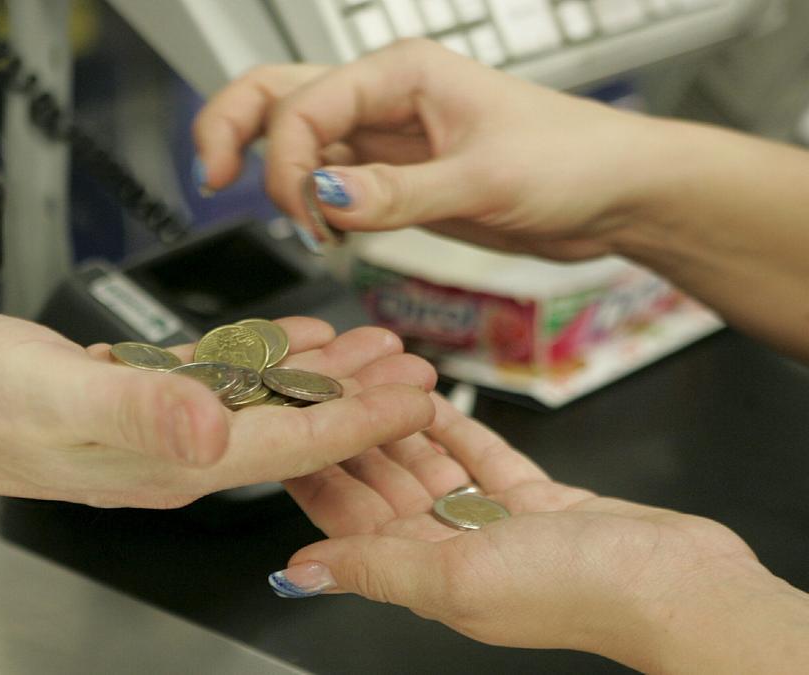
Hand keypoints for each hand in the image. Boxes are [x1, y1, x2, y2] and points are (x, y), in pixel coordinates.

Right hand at [0, 314, 435, 508]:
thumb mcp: (63, 398)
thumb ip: (143, 410)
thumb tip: (212, 426)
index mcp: (169, 460)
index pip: (289, 443)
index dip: (359, 420)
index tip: (416, 399)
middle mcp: (169, 452)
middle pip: (290, 425)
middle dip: (357, 399)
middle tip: (415, 369)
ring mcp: (151, 428)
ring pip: (259, 400)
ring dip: (317, 373)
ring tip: (369, 346)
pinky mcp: (129, 398)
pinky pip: (213, 381)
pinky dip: (257, 358)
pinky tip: (284, 340)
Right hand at [194, 40, 660, 260]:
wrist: (616, 195)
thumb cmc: (575, 160)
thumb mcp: (486, 179)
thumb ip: (398, 192)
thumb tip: (324, 195)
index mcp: (403, 74)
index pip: (302, 105)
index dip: (284, 162)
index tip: (304, 217)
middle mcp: (385, 98)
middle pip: (276, 96)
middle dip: (233, 130)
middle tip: (210, 178)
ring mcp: (385, 140)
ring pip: (296, 140)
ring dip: (271, 173)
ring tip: (287, 221)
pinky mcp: (394, 179)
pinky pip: (329, 182)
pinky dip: (308, 204)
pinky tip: (320, 230)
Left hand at [271, 394, 784, 669]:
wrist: (676, 585)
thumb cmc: (572, 592)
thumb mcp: (455, 577)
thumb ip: (375, 568)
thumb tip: (298, 572)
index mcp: (423, 575)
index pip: (349, 517)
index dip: (318, 469)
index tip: (292, 423)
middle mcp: (451, 551)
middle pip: (385, 484)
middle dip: (357, 432)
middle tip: (332, 380)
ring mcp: (493, 525)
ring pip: (429, 464)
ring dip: (402, 422)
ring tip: (372, 377)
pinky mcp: (535, 500)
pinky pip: (480, 456)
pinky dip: (454, 428)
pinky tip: (429, 400)